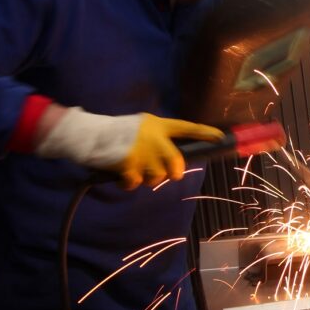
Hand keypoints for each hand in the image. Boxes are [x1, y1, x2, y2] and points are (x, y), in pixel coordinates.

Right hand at [35, 106, 223, 188]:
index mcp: (157, 125)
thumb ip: (158, 139)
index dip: (204, 133)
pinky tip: (121, 174)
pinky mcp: (129, 164)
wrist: (89, 135)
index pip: (186, 128)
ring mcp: (142, 152)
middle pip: (176, 165)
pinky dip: (129, 183)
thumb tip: (173, 162)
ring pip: (156, 177)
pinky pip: (136, 184)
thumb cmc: (117, 133)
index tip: (220, 137)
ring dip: (147, 178)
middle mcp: (153, 137)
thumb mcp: (140, 127)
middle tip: (169, 174)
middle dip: (173, 173)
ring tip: (134, 168)